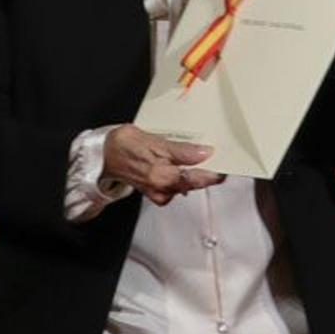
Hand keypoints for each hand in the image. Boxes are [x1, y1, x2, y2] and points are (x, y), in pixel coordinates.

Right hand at [102, 125, 224, 206]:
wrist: (104, 155)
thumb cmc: (126, 144)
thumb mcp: (155, 141)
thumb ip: (182, 150)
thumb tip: (205, 154)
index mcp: (164, 176)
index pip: (200, 178)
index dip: (217, 172)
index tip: (229, 164)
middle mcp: (164, 189)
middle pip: (196, 182)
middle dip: (209, 171)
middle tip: (219, 157)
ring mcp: (161, 192)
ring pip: (187, 183)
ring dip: (196, 172)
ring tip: (202, 156)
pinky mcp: (157, 192)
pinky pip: (178, 185)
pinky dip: (183, 175)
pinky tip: (183, 164)